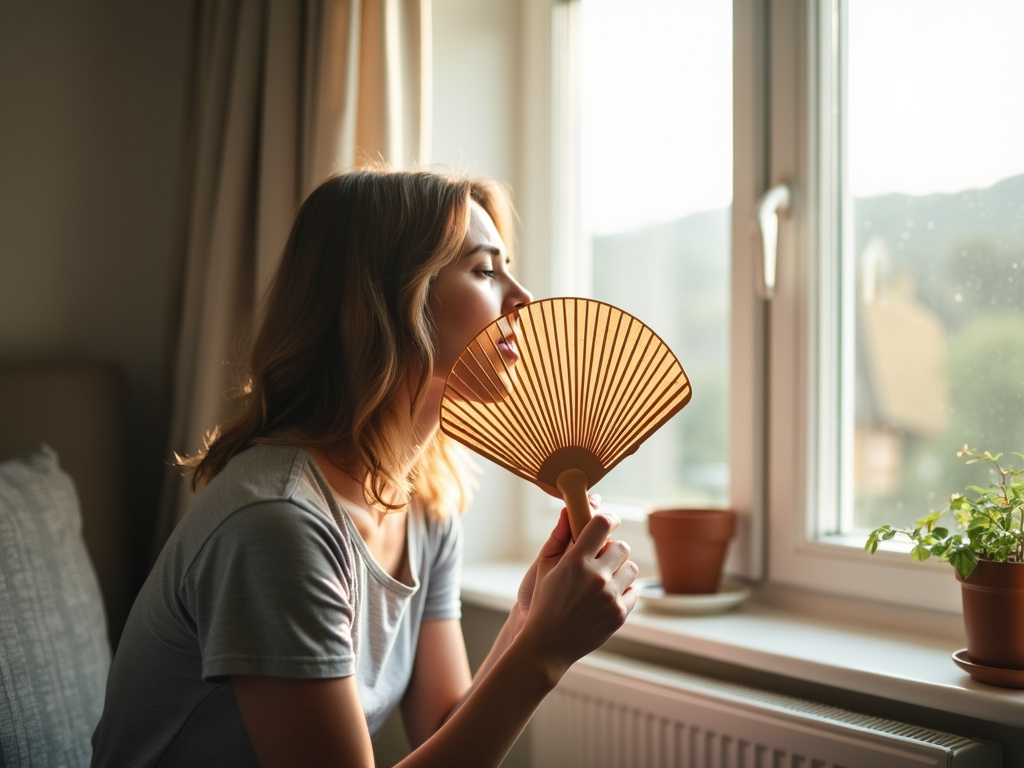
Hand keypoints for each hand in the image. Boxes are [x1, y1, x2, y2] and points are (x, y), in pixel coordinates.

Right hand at [515, 508, 638, 673]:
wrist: (548, 643)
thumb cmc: (544, 601)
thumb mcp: (546, 567)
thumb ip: (561, 536)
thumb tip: (571, 508)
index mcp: (575, 562)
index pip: (602, 524)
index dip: (609, 519)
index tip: (610, 522)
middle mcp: (596, 577)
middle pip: (621, 547)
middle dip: (613, 550)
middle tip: (602, 560)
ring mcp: (609, 597)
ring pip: (631, 568)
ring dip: (621, 571)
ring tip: (606, 580)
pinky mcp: (619, 614)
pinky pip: (634, 591)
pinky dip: (624, 592)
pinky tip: (608, 597)